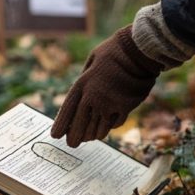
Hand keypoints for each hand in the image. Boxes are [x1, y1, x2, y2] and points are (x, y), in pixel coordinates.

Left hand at [51, 25, 161, 146]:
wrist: (139, 51)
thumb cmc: (114, 52)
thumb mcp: (92, 61)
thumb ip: (85, 79)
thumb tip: (82, 94)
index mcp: (82, 84)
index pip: (67, 110)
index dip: (61, 125)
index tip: (56, 135)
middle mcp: (93, 97)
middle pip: (81, 124)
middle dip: (75, 137)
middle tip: (72, 143)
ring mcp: (109, 104)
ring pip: (98, 128)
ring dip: (93, 134)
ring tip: (89, 137)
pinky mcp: (125, 107)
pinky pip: (115, 124)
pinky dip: (110, 126)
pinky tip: (107, 127)